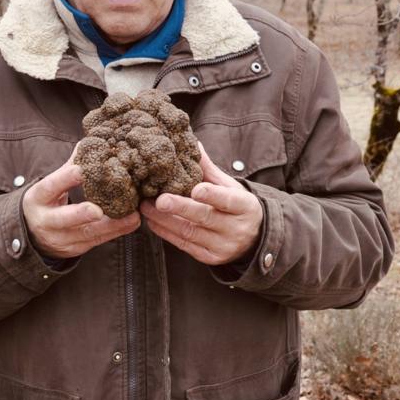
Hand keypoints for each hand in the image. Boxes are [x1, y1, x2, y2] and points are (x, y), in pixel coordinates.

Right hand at [22, 156, 139, 258]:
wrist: (34, 235)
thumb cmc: (47, 201)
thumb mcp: (51, 184)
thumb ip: (70, 166)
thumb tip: (90, 142)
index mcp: (39, 198)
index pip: (50, 187)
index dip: (65, 179)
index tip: (82, 170)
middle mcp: (47, 221)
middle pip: (64, 218)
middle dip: (81, 214)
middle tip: (99, 210)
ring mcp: (61, 238)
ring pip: (87, 233)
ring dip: (111, 225)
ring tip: (132, 216)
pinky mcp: (76, 248)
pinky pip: (98, 240)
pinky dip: (116, 232)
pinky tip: (132, 222)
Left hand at [140, 142, 263, 265]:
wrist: (253, 239)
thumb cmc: (236, 206)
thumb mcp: (229, 186)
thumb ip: (208, 169)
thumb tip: (191, 142)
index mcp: (245, 206)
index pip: (228, 200)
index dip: (212, 195)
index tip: (195, 189)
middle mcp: (235, 229)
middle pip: (205, 217)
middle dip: (180, 208)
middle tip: (159, 200)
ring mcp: (222, 246)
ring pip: (190, 233)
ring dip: (165, 219)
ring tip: (146, 207)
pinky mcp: (210, 257)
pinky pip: (184, 245)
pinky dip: (166, 233)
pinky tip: (153, 221)